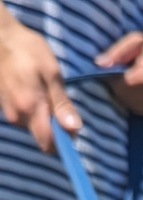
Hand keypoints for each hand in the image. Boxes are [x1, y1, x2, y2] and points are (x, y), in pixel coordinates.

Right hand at [0, 12, 81, 152]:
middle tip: (58, 104)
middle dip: (54, 128)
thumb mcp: (51, 72)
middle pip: (42, 138)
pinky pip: (23, 117)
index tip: (72, 130)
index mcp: (31, 108)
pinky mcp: (3, 106)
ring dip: (42, 117)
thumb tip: (74, 129)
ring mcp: (8, 112)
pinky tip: (31, 90)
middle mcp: (18, 116)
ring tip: (43, 92)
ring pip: (32, 127)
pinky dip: (31, 110)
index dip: (63, 143)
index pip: (49, 144)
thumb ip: (62, 103)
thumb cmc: (27, 50)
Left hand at [96, 29, 142, 117]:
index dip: (114, 78)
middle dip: (119, 86)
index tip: (115, 68)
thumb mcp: (136, 39)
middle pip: (126, 96)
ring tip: (132, 81)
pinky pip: (139, 110)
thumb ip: (117, 52)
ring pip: (130, 104)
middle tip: (124, 73)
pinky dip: (134, 101)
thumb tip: (99, 64)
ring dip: (126, 94)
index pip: (123, 84)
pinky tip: (139, 90)